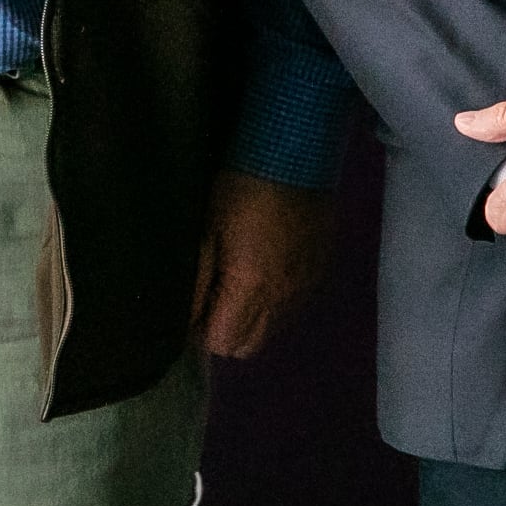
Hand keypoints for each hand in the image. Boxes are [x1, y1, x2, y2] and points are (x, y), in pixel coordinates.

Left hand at [193, 171, 335, 357]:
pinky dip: (274, 301)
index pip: (222, 343)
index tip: (192, 309)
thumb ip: (199, 281)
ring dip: (251, 317)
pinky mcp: (320, 275)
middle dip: (225, 331)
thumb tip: (186, 318)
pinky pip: (292, 308)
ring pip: (272, 330)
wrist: (294, 157)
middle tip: (212, 298)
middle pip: (248, 347)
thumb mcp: (207, 232)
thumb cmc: (240, 189)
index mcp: (252, 289)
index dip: (200, 331)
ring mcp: (305, 290)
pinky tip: (265, 269)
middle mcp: (283, 300)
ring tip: (238, 281)